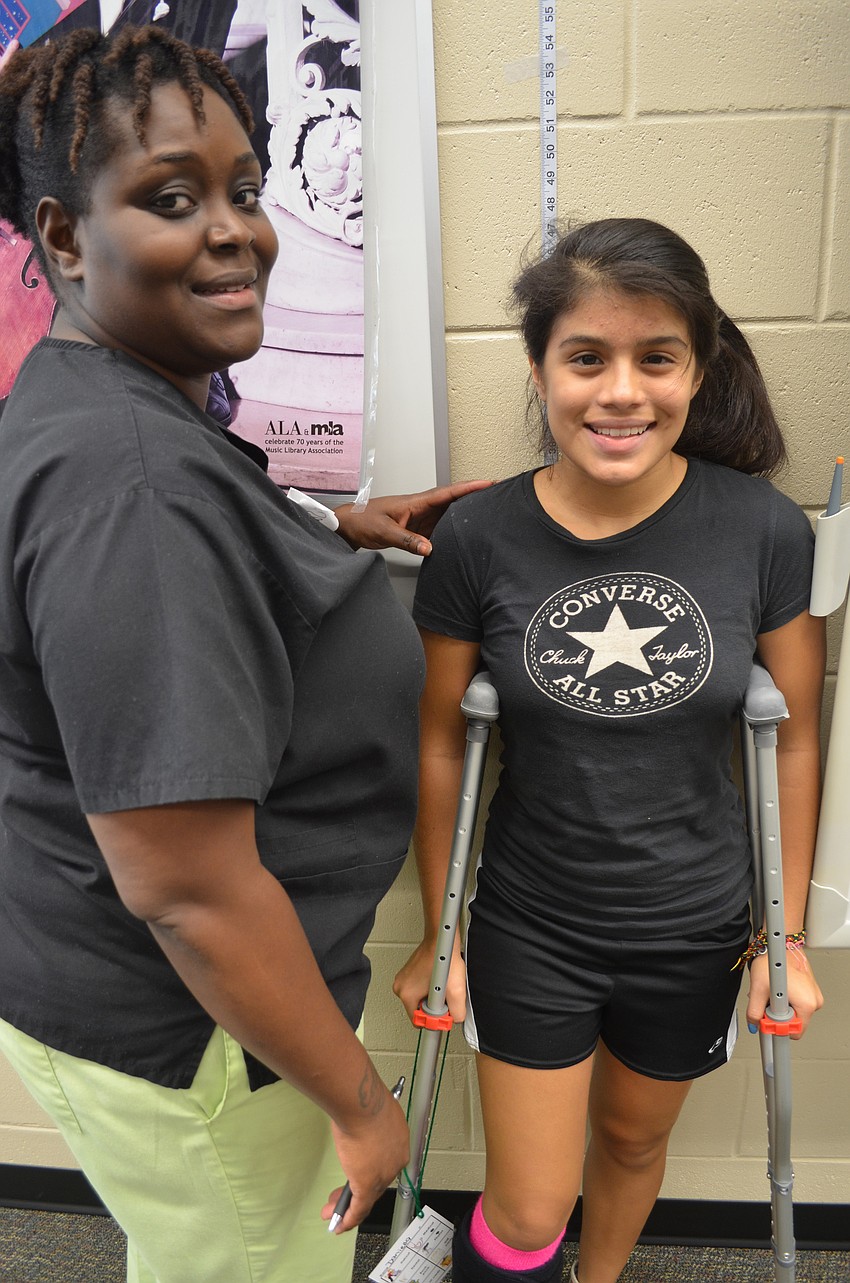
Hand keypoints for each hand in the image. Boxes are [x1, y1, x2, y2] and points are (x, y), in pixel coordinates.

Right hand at [321, 1088, 408, 1232]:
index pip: (386, 1162)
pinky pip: (359, 1208)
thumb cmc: (364, 1099)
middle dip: (356, 1191)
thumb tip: (358, 1118)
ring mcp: (383, 1174)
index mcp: (399, 1141)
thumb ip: (368, 1120)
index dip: (370, 1170)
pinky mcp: (367, 1184)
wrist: (362, 1103)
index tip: (357, 1173)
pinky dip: (349, 1218)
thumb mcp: (373, 1109)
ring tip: (334, 1213)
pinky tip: (339, 1223)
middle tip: (343, 1197)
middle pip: (377, 1182)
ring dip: (348, 1208)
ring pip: (366, 1198)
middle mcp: (395, 1160)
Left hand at [334, 480, 490, 555]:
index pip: (447, 493)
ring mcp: (420, 517)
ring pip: (448, 512)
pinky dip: (453, 528)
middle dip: (475, 494)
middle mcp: (421, 507)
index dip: (468, 488)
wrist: (349, 526)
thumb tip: (429, 548)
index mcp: (415, 502)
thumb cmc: (363, 521)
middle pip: (453, 499)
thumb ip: (407, 540)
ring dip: (466, 511)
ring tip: (488, 510)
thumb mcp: (384, 531)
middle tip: (497, 492)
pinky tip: (463, 534)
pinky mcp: (417, 528)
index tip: (487, 483)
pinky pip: (440, 526)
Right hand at [393, 938, 466, 1023]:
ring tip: (441, 983)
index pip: (418, 1021)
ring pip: (420, 998)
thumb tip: (454, 1019)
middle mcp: (401, 986)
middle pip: (419, 1009)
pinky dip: (429, 987)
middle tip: (443, 992)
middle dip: (433, 1005)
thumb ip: (457, 1012)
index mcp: (406, 994)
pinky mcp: (409, 973)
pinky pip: (419, 988)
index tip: (441, 1009)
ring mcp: (404, 979)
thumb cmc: (445, 959)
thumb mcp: (456, 991)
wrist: (442, 940)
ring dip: (432, 995)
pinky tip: (437, 978)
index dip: (433, 1018)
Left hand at [746, 949, 823, 1038]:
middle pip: (794, 1022)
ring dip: (782, 1006)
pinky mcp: (811, 990)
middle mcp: (815, 1001)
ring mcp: (814, 995)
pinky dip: (787, 999)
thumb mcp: (758, 989)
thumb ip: (755, 1012)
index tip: (769, 1017)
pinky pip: (797, 1002)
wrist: (779, 943)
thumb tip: (755, 1025)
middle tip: (769, 999)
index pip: (794, 1032)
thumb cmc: (772, 960)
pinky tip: (779, 988)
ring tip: (773, 990)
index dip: (777, 1026)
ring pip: (794, 1012)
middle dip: (779, 1015)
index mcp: (807, 1004)